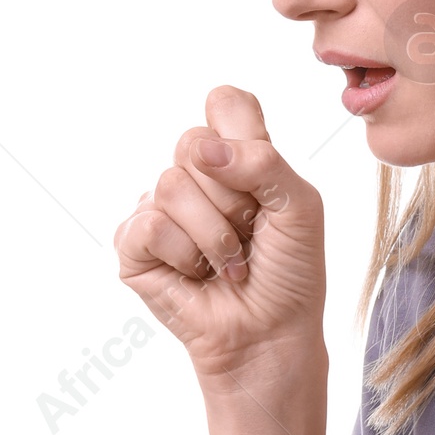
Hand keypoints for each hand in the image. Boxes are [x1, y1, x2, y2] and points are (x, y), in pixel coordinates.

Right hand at [114, 85, 326, 386]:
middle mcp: (194, 176)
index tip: (260, 175)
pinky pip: (150, 225)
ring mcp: (160, 208)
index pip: (225, 103)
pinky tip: (199, 275)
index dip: (241, 132)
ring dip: (214, 235)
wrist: (272, 332)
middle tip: (250, 232)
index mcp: (236, 157)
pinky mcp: (134, 245)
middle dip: (233, 196)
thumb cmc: (290, 271)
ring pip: (171, 185)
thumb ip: (264, 163)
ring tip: (229, 261)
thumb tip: (204, 149)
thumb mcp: (300, 207)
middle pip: (192, 142)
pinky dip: (186, 256)